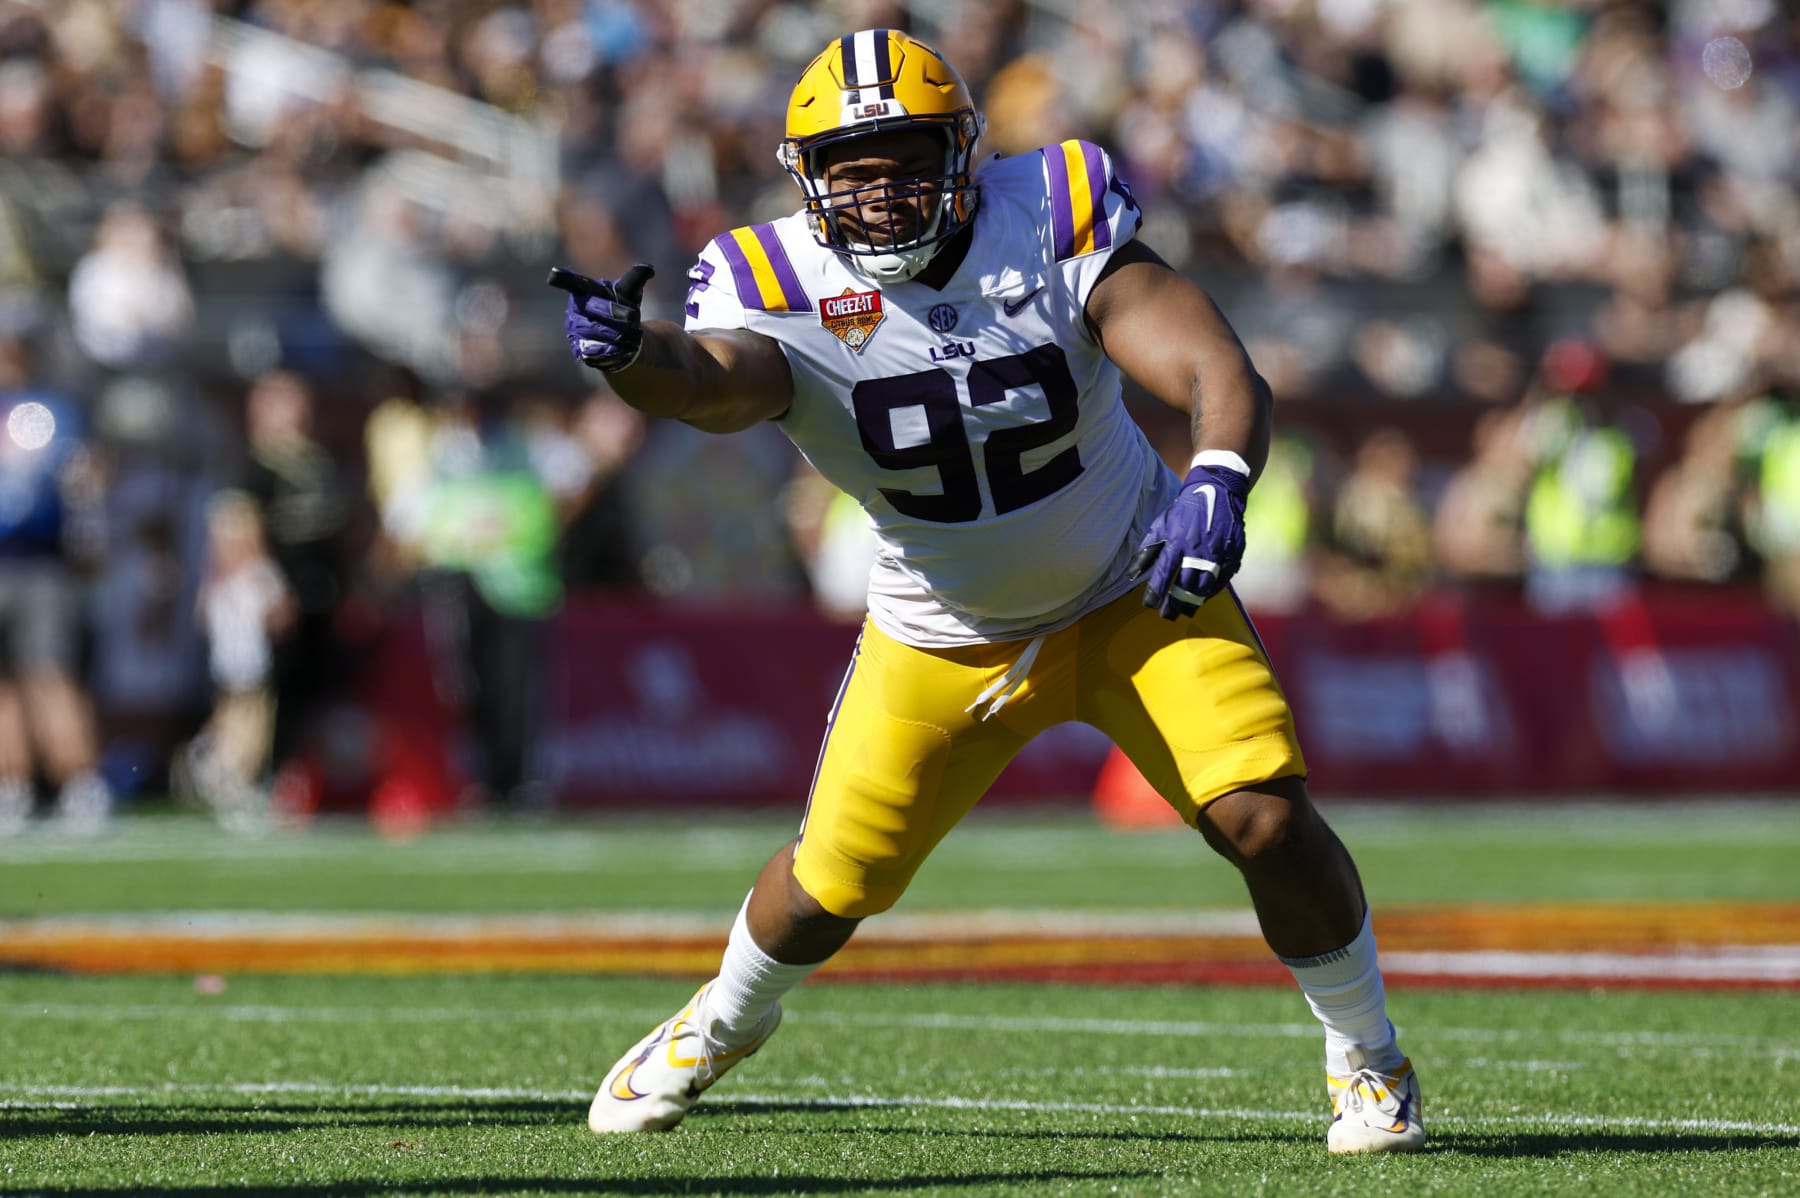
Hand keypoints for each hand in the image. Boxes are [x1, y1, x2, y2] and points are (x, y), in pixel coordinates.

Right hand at [558, 264, 654, 372]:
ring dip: (617, 333)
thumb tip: (648, 267)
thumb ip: (635, 279)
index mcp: (584, 290)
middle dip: (614, 312)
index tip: (553, 275)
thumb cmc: (621, 306)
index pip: (573, 282)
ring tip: (634, 334)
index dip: (563, 278)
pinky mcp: (579, 348)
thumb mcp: (630, 292)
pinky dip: (612, 350)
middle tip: (633, 317)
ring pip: (595, 330)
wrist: (620, 337)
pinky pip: (595, 350)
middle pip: (593, 308)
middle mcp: (575, 308)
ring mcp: (574, 329)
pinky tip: (623, 348)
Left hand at [1131, 454, 1250, 619]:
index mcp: (1177, 542)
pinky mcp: (1233, 554)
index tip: (1149, 605)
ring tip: (1185, 610)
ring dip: (1194, 602)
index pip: (1163, 574)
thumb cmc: (1185, 511)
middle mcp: (1197, 550)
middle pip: (1185, 586)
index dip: (1155, 593)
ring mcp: (1217, 553)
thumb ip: (1148, 550)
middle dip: (1175, 604)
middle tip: (1168, 615)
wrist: (1219, 491)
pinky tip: (1204, 597)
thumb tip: (1132, 574)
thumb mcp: (1161, 525)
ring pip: (1205, 587)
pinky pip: (1222, 580)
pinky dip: (1212, 591)